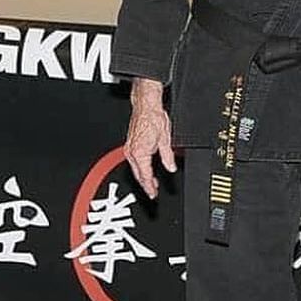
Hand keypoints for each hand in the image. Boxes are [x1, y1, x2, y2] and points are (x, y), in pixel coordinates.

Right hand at [124, 78, 176, 198]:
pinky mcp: (131, 144)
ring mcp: (130, 148)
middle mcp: (132, 152)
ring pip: (135, 168)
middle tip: (152, 193)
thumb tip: (171, 168)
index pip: (145, 176)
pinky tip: (146, 169)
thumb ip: (168, 157)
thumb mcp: (165, 140)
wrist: (145, 106)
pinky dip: (140, 167)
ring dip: (143, 177)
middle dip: (146, 185)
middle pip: (138, 174)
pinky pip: (134, 161)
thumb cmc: (153, 118)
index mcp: (140, 153)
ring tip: (152, 183)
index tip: (153, 194)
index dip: (150, 187)